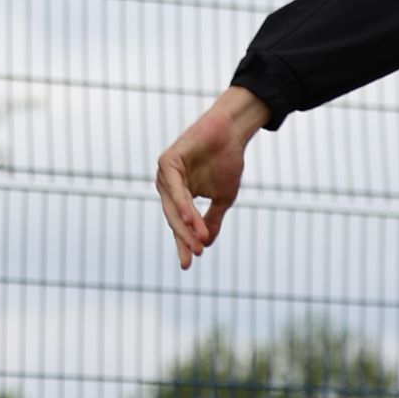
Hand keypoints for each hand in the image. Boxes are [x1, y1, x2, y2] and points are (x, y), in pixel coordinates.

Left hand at [156, 87, 267, 269]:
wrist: (232, 132)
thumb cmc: (227, 162)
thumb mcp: (223, 199)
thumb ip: (211, 220)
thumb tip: (206, 244)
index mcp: (178, 196)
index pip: (179, 225)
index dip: (184, 244)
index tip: (189, 264)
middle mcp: (168, 187)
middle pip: (174, 219)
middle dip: (185, 238)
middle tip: (197, 253)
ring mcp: (166, 174)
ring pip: (173, 206)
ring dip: (186, 224)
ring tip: (198, 240)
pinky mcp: (167, 162)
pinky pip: (174, 188)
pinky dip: (182, 204)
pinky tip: (191, 219)